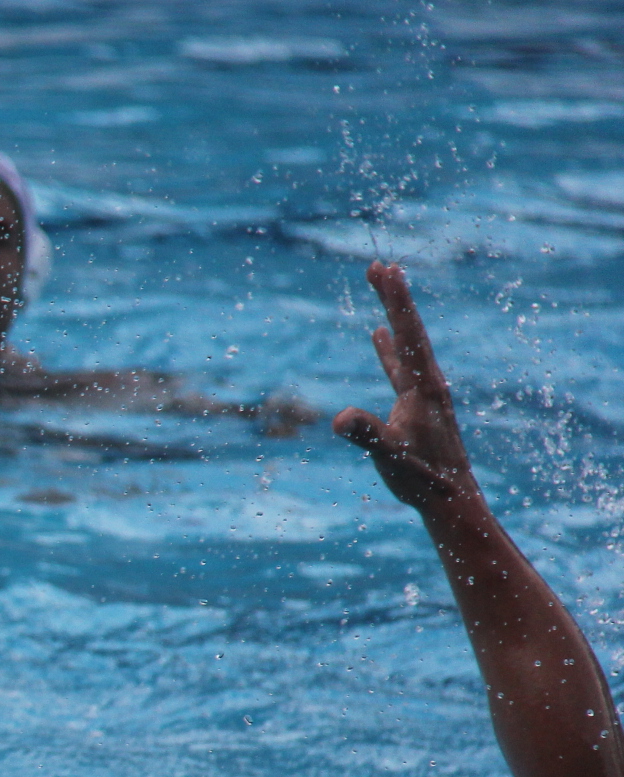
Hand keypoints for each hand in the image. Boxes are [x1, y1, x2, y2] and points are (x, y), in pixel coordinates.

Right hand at [331, 262, 478, 514]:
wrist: (450, 498)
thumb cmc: (422, 478)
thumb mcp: (390, 456)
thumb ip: (367, 434)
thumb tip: (338, 419)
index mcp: (423, 387)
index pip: (409, 335)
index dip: (396, 302)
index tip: (386, 270)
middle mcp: (427, 383)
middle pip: (410, 330)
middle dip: (394, 297)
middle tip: (380, 265)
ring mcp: (422, 392)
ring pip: (405, 344)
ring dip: (393, 314)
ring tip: (383, 286)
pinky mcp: (414, 405)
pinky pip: (399, 366)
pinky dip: (389, 347)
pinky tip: (379, 334)